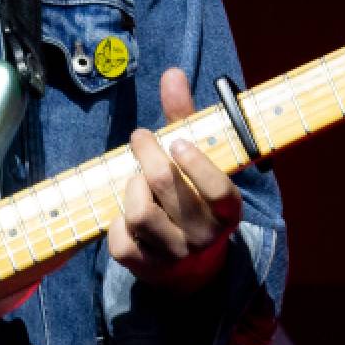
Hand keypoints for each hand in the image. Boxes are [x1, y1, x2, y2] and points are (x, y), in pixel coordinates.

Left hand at [107, 67, 243, 295]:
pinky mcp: (148, 271)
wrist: (192, 268)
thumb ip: (186, 119)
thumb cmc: (193, 197)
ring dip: (131, 187)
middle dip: (147, 155)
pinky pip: (121, 242)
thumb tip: (172, 74)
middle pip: (166, 187)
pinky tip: (124, 213)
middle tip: (141, 138)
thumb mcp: (197, 160)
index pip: (219, 190)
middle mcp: (206, 237)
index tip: (176, 142)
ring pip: (140, 213)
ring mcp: (176, 256)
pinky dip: (116, 222)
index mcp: (229, 211)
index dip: (196, 162)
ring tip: (135, 179)